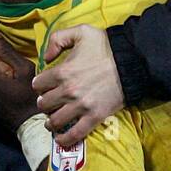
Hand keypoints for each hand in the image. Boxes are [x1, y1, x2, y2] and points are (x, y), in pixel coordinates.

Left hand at [31, 25, 123, 146]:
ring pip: (55, 121)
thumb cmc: (107, 45)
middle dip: (44, 103)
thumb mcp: (81, 32)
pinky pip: (74, 134)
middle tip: (49, 103)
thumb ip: (57, 38)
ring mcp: (81, 106)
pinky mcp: (95, 116)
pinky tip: (60, 138)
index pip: (38, 84)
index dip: (39, 85)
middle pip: (44, 104)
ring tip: (52, 121)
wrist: (133, 60)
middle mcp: (68, 91)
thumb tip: (46, 57)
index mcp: (62, 72)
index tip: (44, 86)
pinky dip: (65, 139)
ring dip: (51, 122)